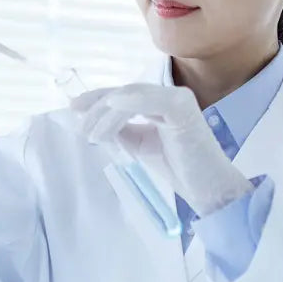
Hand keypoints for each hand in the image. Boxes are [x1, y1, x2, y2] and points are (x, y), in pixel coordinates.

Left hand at [71, 83, 252, 216]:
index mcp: (162, 102)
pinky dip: (126, 105)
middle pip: (125, 92)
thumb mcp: (140, 146)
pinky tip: (109, 115)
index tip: (74, 109)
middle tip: (79, 127)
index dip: (97, 99)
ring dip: (106, 113)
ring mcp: (178, 99)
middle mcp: (171, 95)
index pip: (124, 95)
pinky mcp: (183, 108)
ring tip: (92, 135)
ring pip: (132, 96)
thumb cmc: (179, 169)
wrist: (209, 190)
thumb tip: (91, 122)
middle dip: (97, 107)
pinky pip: (149, 100)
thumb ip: (122, 131)